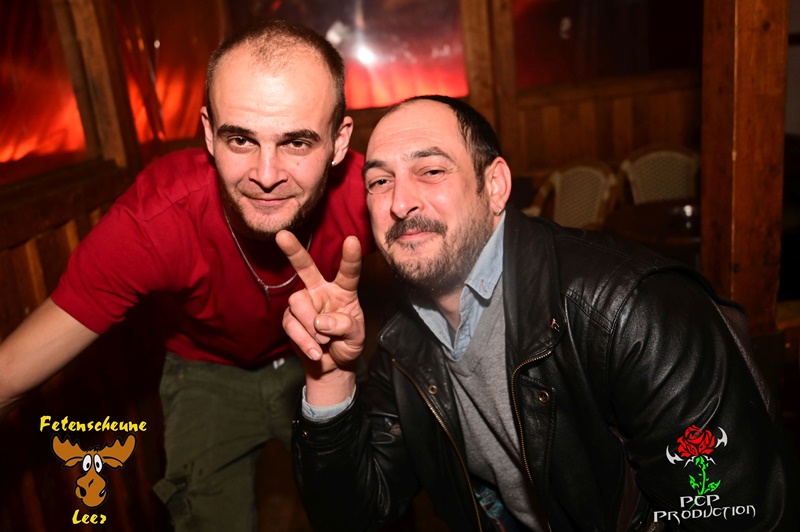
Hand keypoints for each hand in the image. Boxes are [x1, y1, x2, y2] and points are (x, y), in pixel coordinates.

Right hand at [276, 230, 364, 377]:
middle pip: (306, 268)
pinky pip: (291, 325)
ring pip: (297, 302)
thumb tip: (319, 321)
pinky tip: (315, 351)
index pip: (348, 272)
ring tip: (323, 341)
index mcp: (343, 291)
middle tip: (282, 235)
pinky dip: (304, 341)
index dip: (350, 257)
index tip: (352, 240)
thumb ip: (344, 326)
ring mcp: (304, 303)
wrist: (332, 365)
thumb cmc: (347, 344)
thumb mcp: (356, 337)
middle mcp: (321, 291)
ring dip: (310, 326)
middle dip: (293, 251)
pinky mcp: (290, 319)